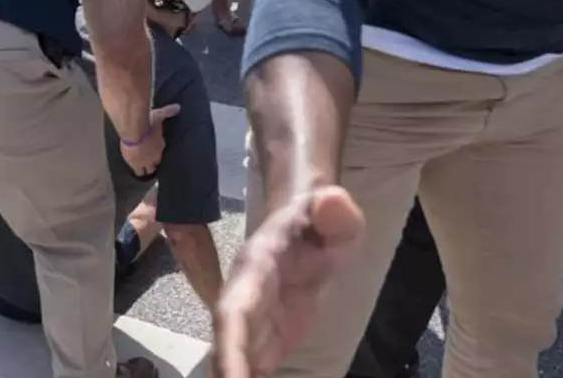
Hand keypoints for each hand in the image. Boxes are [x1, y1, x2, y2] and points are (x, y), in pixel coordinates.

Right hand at [120, 104, 178, 176]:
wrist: (135, 133)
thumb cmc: (148, 124)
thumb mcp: (159, 115)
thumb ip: (168, 112)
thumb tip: (178, 107)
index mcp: (160, 146)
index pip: (161, 151)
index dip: (158, 151)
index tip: (157, 150)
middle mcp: (154, 156)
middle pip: (156, 163)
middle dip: (154, 163)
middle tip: (152, 163)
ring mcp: (144, 161)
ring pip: (148, 170)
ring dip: (146, 169)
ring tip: (144, 170)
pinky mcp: (134, 163)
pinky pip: (137, 170)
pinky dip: (136, 170)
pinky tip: (135, 169)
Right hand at [213, 187, 364, 376]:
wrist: (308, 224)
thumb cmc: (321, 218)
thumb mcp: (335, 210)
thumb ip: (335, 209)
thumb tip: (332, 202)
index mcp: (257, 268)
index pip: (235, 310)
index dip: (228, 346)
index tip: (229, 377)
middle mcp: (245, 298)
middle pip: (228, 346)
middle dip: (227, 373)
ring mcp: (254, 323)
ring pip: (237, 362)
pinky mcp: (267, 342)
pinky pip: (255, 371)